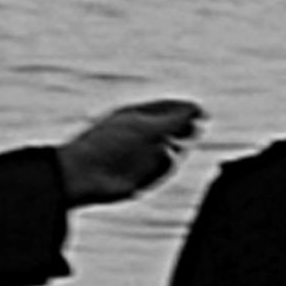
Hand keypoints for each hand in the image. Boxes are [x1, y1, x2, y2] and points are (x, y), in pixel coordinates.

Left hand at [60, 96, 206, 203]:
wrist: (85, 174)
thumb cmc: (110, 144)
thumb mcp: (145, 125)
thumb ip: (172, 119)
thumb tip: (195, 110)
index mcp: (136, 115)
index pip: (169, 108)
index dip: (187, 109)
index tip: (201, 113)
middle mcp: (140, 135)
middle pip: (173, 129)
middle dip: (183, 130)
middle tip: (190, 131)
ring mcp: (140, 156)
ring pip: (171, 152)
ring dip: (174, 151)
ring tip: (165, 149)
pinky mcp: (141, 178)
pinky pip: (162, 171)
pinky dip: (163, 168)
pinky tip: (151, 167)